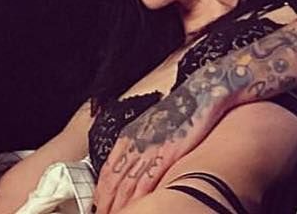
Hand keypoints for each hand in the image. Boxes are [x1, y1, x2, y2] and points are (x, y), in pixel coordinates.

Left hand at [92, 87, 224, 213]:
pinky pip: (149, 180)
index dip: (101, 191)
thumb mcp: (151, 125)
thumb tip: (131, 166)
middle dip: (107, 204)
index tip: (97, 207)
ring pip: (129, 184)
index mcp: (130, 135)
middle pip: (116, 180)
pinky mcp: (168, 153)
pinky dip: (140, 199)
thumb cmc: (178, 111)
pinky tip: (138, 209)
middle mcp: (137, 142)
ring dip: (121, 206)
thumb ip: (139, 144)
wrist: (199, 94)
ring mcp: (151, 148)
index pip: (109, 169)